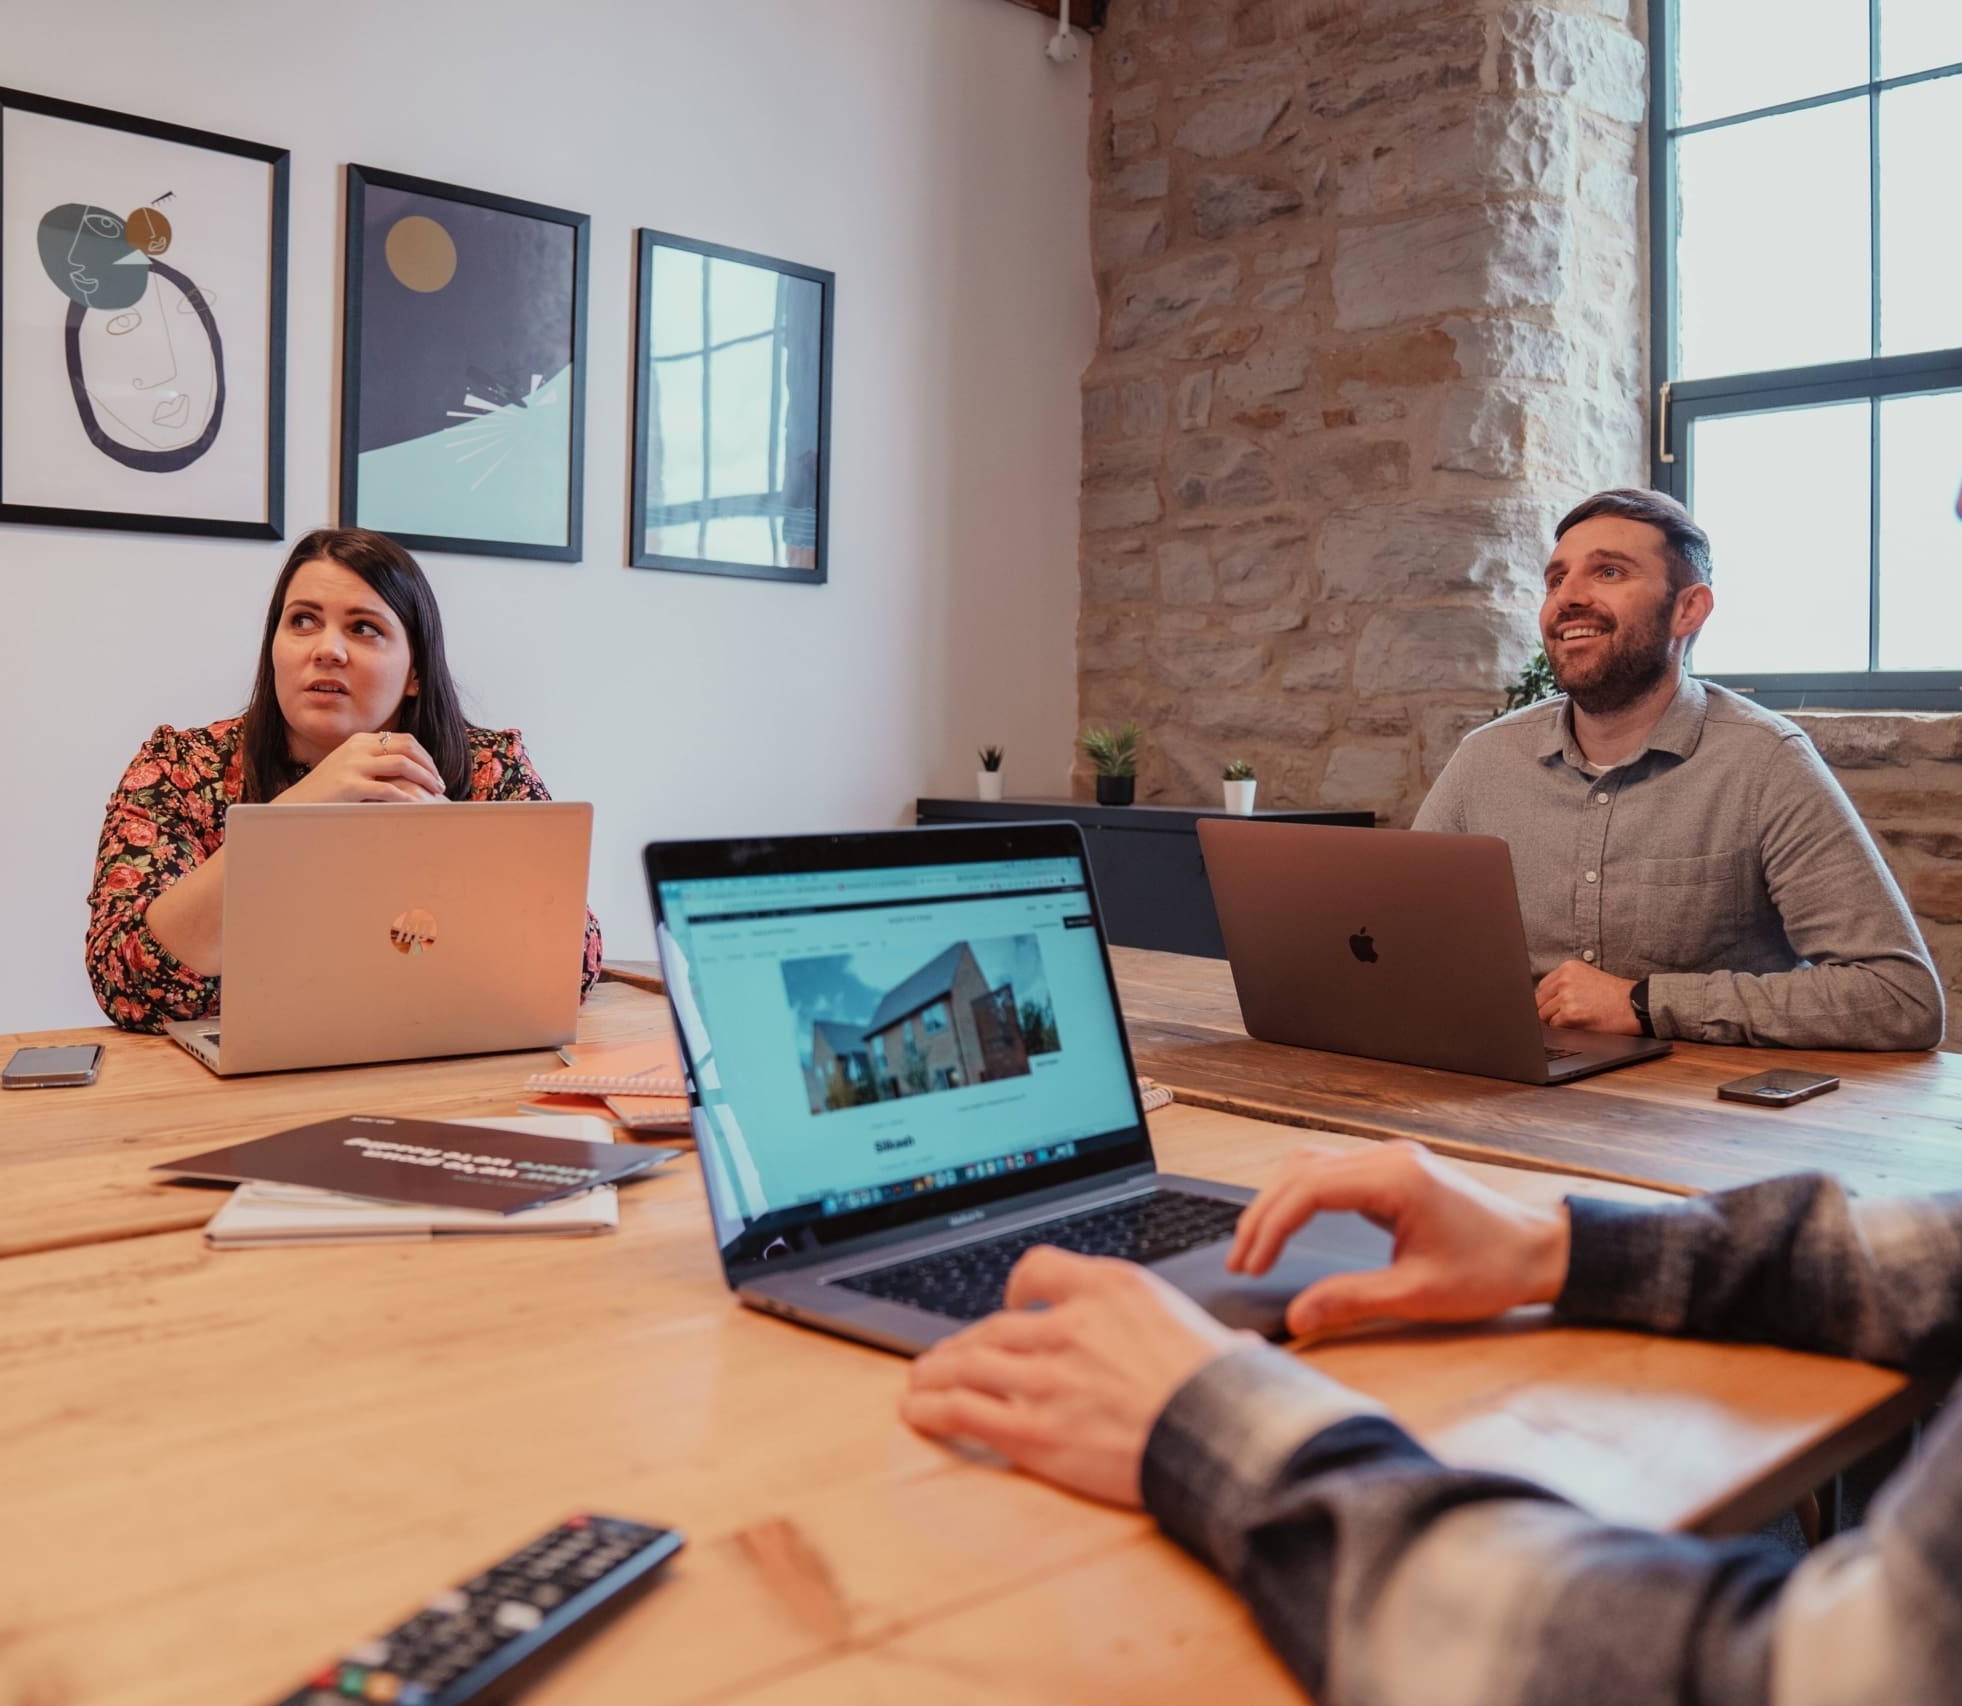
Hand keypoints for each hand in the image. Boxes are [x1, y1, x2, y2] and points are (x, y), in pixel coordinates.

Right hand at [277, 731, 444, 803]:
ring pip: (402, 764)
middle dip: (428, 765)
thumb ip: (374, 762)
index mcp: (360, 740)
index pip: (403, 740)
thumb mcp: (351, 767)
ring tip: (435, 793)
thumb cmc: (329, 791)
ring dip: (424, 778)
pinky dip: (406, 797)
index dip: (424, 756)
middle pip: (407, 747)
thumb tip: (407, 768)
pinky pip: (387, 789)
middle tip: (440, 783)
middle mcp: (358, 747)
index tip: (434, 772)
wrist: (299, 804)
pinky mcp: (349, 785)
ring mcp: (353, 765)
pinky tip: (416, 806)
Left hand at [901, 1246, 1245, 1507]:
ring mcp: (1046, 1376)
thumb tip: (1238, 1348)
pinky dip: (932, 1408)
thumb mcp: (1212, 1334)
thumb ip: (1197, 1336)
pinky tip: (917, 1410)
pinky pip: (963, 1410)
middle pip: (995, 1325)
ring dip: (936, 1372)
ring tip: (920, 1381)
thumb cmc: (1228, 1392)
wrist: (1225, 1440)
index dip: (1016, 1288)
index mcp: (1111, 1288)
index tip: (1011, 1303)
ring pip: (968, 1364)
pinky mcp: (1034, 1429)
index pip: (1039, 1268)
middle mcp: (1069, 1324)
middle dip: (965, 1342)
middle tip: (948, 1355)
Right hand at [1227, 1140, 1570, 1336]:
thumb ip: (1352, 1300)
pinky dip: (1300, 1197)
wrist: (1539, 1251)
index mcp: (1395, 1179)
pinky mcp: (1392, 1170)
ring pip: (1309, 1165)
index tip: (1250, 1265)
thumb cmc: (1489, 1272)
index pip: (1308, 1189)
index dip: (1271, 1227)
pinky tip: (1287, 1227)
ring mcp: (1390, 1159)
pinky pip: (1330, 1172)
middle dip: (1263, 1216)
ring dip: (1277, 1202)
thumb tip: (1297, 1316)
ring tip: (1254, 1247)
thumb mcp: (1418, 1295)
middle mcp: (1388, 1158)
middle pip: (1299, 1171)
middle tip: (1240, 1261)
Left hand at [1535, 959, 1639, 1033]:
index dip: (1548, 1000)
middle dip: (1549, 1011)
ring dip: (1556, 1021)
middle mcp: (1565, 980)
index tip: (1556, 1006)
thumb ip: (1565, 982)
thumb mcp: (1587, 976)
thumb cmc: (1615, 994)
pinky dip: (1564, 1029)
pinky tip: (1579, 1024)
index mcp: (1567, 968)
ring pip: (1544, 1015)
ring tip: (1576, 1019)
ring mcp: (1566, 997)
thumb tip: (1543, 998)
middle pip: (1539, 1001)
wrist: (1634, 1004)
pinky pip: (1555, 1026)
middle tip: (1565, 1016)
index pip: (1542, 987)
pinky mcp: (1570, 1014)